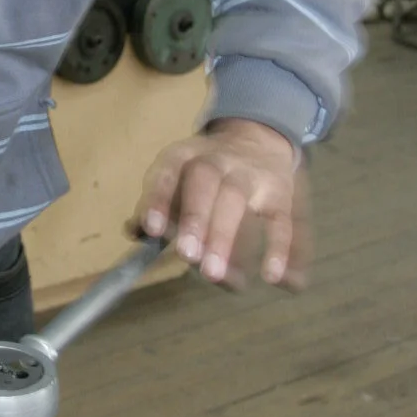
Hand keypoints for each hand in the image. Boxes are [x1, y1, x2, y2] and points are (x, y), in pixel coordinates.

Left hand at [138, 119, 309, 289]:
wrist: (258, 137)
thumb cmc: (205, 173)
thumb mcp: (177, 177)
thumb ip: (156, 205)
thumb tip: (134, 231)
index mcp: (185, 156)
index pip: (168, 171)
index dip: (159, 198)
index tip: (152, 230)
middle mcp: (217, 160)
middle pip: (205, 181)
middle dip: (196, 219)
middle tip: (188, 257)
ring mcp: (251, 175)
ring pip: (238, 201)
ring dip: (228, 238)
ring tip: (221, 279)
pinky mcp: (280, 194)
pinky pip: (281, 221)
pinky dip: (280, 250)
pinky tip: (275, 279)